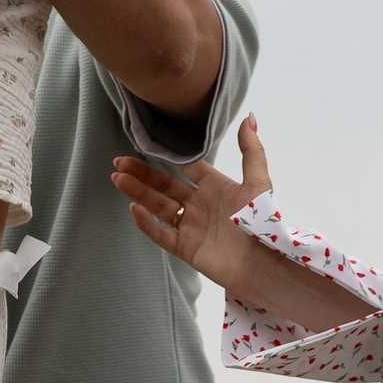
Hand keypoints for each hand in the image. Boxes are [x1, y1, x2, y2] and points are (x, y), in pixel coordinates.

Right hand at [113, 115, 272, 295]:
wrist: (265, 265)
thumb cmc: (264, 224)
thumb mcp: (258, 182)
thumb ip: (251, 150)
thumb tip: (249, 117)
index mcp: (217, 187)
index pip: (187, 168)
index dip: (166, 157)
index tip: (145, 144)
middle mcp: (202, 206)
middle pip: (165, 186)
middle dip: (142, 174)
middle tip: (119, 162)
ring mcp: (193, 228)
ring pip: (159, 207)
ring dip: (138, 193)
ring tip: (117, 178)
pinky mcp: (187, 249)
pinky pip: (161, 234)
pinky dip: (146, 223)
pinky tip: (133, 208)